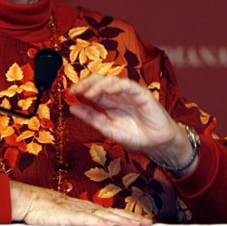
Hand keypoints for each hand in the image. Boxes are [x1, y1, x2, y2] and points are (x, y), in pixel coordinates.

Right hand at [10, 180, 151, 225]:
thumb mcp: (65, 217)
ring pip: (104, 216)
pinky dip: (99, 222)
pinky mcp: (67, 216)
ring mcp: (76, 211)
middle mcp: (84, 208)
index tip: (143, 221)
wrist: (27, 199)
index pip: (110, 213)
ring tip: (138, 224)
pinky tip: (110, 224)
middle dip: (132, 219)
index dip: (127, 217)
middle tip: (150, 222)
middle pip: (112, 214)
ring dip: (122, 221)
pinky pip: (86, 219)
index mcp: (84, 208)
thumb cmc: (43, 209)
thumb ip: (80, 221)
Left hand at [69, 75, 196, 174]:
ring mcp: (128, 93)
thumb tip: (72, 108)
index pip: (92, 90)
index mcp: (108, 102)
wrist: (157, 144)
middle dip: (86, 84)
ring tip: (87, 92)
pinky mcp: (141, 93)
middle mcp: (116, 95)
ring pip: (111, 81)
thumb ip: (91, 117)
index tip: (69, 93)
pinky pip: (128, 85)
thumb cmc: (135, 135)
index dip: (81, 89)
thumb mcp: (108, 128)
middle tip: (75, 90)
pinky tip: (107, 89)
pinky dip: (116, 85)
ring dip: (98, 85)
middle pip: (99, 82)